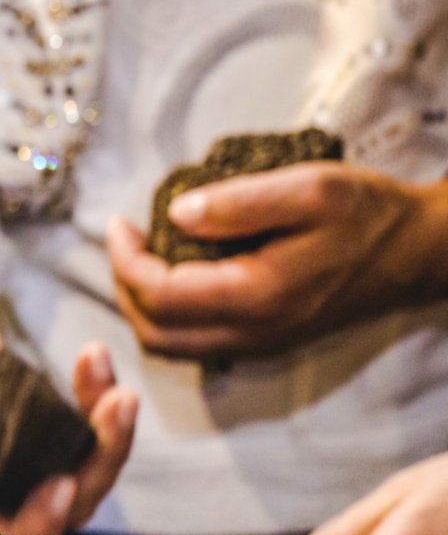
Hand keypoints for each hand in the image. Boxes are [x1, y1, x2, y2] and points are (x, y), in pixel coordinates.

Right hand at [0, 342, 136, 534]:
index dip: (38, 521)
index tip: (63, 487)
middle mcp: (15, 510)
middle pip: (67, 509)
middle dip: (99, 462)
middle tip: (117, 404)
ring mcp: (48, 489)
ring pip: (93, 478)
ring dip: (112, 432)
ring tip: (110, 378)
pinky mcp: (71, 461)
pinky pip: (99, 441)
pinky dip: (101, 401)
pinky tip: (95, 357)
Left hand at [107, 164, 447, 360]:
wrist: (418, 251)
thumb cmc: (368, 213)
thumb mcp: (308, 188)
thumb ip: (238, 202)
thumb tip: (174, 215)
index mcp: (257, 296)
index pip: (159, 295)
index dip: (124, 259)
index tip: (118, 221)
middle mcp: (254, 333)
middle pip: (155, 333)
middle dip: (124, 287)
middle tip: (124, 240)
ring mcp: (260, 343)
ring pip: (172, 345)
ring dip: (142, 304)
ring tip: (141, 254)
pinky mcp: (266, 341)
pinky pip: (196, 341)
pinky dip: (169, 314)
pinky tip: (175, 270)